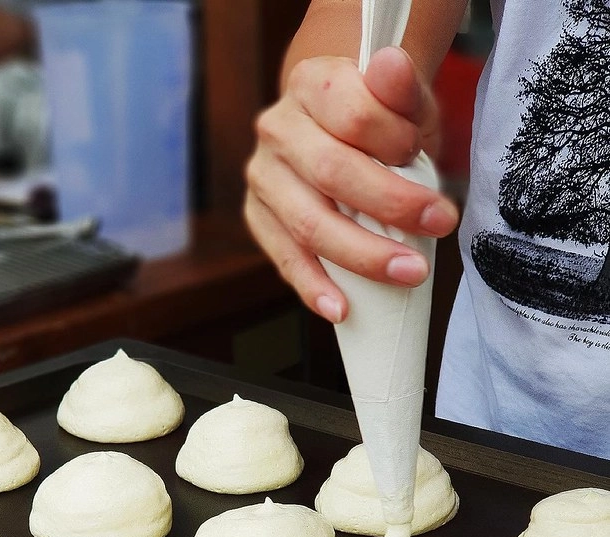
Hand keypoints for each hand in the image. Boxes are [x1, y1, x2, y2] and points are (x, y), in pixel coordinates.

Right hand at [244, 46, 458, 322]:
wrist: (337, 134)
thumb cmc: (377, 125)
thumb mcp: (402, 102)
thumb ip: (403, 91)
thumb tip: (392, 66)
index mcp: (311, 85)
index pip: (352, 113)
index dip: (393, 140)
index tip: (422, 156)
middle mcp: (278, 129)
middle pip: (331, 172)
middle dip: (391, 205)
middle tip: (439, 225)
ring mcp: (263, 177)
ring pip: (307, 223)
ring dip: (361, 255)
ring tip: (408, 272)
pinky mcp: (259, 218)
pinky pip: (284, 257)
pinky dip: (313, 286)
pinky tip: (340, 308)